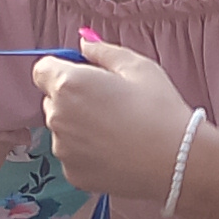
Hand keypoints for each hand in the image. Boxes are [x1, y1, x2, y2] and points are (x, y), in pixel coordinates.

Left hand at [35, 33, 193, 206]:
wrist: (176, 161)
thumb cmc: (159, 110)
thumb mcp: (137, 66)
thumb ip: (102, 51)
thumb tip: (84, 44)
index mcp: (68, 84)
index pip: (42, 69)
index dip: (62, 69)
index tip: (85, 75)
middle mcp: (57, 117)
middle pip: (52, 100)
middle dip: (72, 98)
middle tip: (109, 103)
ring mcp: (63, 149)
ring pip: (62, 130)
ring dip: (79, 126)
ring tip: (116, 130)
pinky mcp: (73, 174)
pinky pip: (72, 156)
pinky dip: (87, 152)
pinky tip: (115, 150)